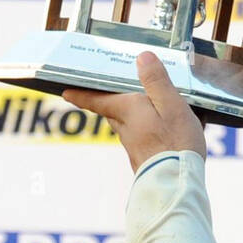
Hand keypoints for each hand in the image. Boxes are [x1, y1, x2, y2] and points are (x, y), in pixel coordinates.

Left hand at [63, 51, 206, 172]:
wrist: (176, 185)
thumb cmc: (176, 143)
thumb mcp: (171, 105)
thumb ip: (156, 81)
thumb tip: (142, 57)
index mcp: (128, 111)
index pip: (97, 100)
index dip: (81, 95)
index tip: (66, 92)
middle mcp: (126, 129)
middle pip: (112, 113)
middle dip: (108, 103)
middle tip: (106, 93)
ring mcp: (134, 147)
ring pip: (127, 127)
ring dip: (130, 118)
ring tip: (144, 110)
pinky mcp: (145, 161)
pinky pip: (141, 141)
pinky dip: (146, 134)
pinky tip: (161, 135)